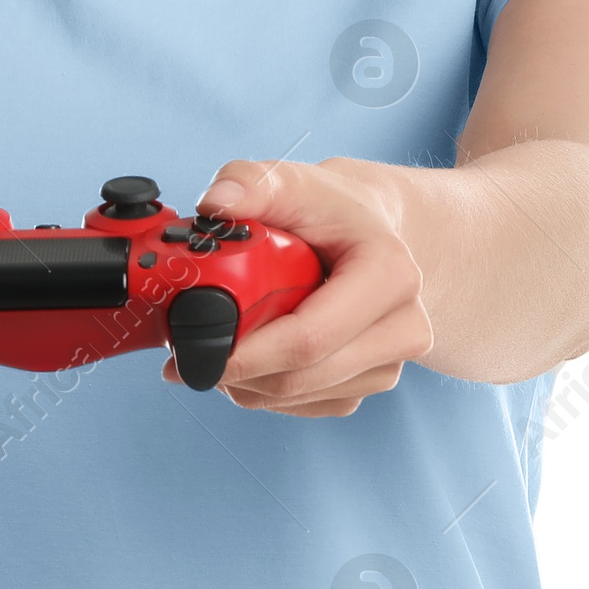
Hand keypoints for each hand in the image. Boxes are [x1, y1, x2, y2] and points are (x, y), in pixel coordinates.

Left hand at [160, 158, 432, 414]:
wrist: (367, 227)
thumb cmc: (329, 207)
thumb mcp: (291, 181)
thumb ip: (250, 183)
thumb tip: (216, 203)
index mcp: (390, 275)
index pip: (311, 337)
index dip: (248, 353)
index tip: (195, 349)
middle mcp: (403, 326)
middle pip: (303, 376)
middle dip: (236, 371)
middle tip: (185, 355)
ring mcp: (390, 362)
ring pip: (302, 397)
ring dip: (247, 384)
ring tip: (215, 346)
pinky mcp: (371, 382)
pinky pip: (307, 407)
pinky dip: (266, 392)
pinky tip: (248, 360)